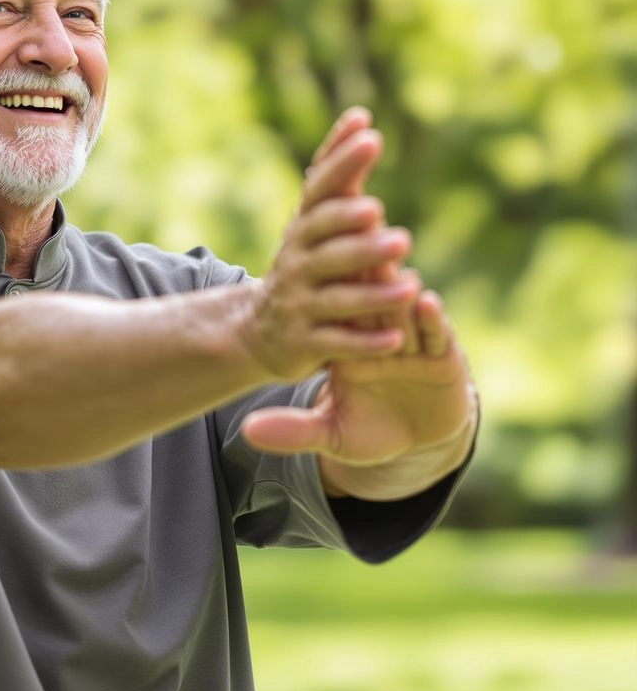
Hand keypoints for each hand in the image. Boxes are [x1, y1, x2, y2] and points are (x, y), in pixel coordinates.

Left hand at [242, 288, 477, 499]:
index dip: (323, 295)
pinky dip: (430, 319)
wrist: (420, 440)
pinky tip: (426, 302)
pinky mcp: (443, 355)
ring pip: (401, 310)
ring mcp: (412, 343)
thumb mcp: (332, 434)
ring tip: (390, 268)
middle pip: (367, 301)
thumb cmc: (372, 430)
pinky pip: (435, 334)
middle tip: (353, 250)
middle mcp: (378, 336)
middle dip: (362, 277)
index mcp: (346, 347)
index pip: (331, 317)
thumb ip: (294, 431)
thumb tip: (246, 432)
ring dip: (396, 288)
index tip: (309, 274)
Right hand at [309, 106, 416, 352]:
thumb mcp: (314, 223)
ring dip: (372, 292)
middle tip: (383, 215)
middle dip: (353, 230)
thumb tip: (360, 117)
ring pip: (336, 297)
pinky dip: (365, 343)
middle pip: (325, 245)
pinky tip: (396, 339)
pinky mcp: (305, 343)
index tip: (371, 136)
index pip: (320, 191)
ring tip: (411, 284)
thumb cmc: (303, 266)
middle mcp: (297, 264)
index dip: (342, 163)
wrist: (259, 330)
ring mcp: (299, 305)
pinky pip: (337, 343)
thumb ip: (337, 176)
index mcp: (302, 230)